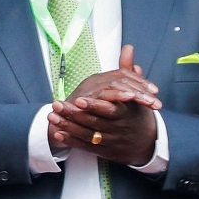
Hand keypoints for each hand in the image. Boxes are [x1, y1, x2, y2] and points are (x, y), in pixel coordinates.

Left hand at [47, 45, 159, 166]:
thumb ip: (128, 71)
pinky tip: (57, 133)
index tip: (79, 100)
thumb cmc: (138, 113)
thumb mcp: (137, 93)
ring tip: (51, 116)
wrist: (147, 142)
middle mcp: (119, 129)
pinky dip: (71, 140)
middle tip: (56, 105)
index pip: (110, 110)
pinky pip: (85, 146)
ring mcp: (111, 140)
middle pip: (94, 122)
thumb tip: (128, 48)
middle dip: (74, 114)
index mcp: (128, 114)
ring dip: (68, 125)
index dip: (95, 106)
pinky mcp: (103, 150)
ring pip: (87, 134)